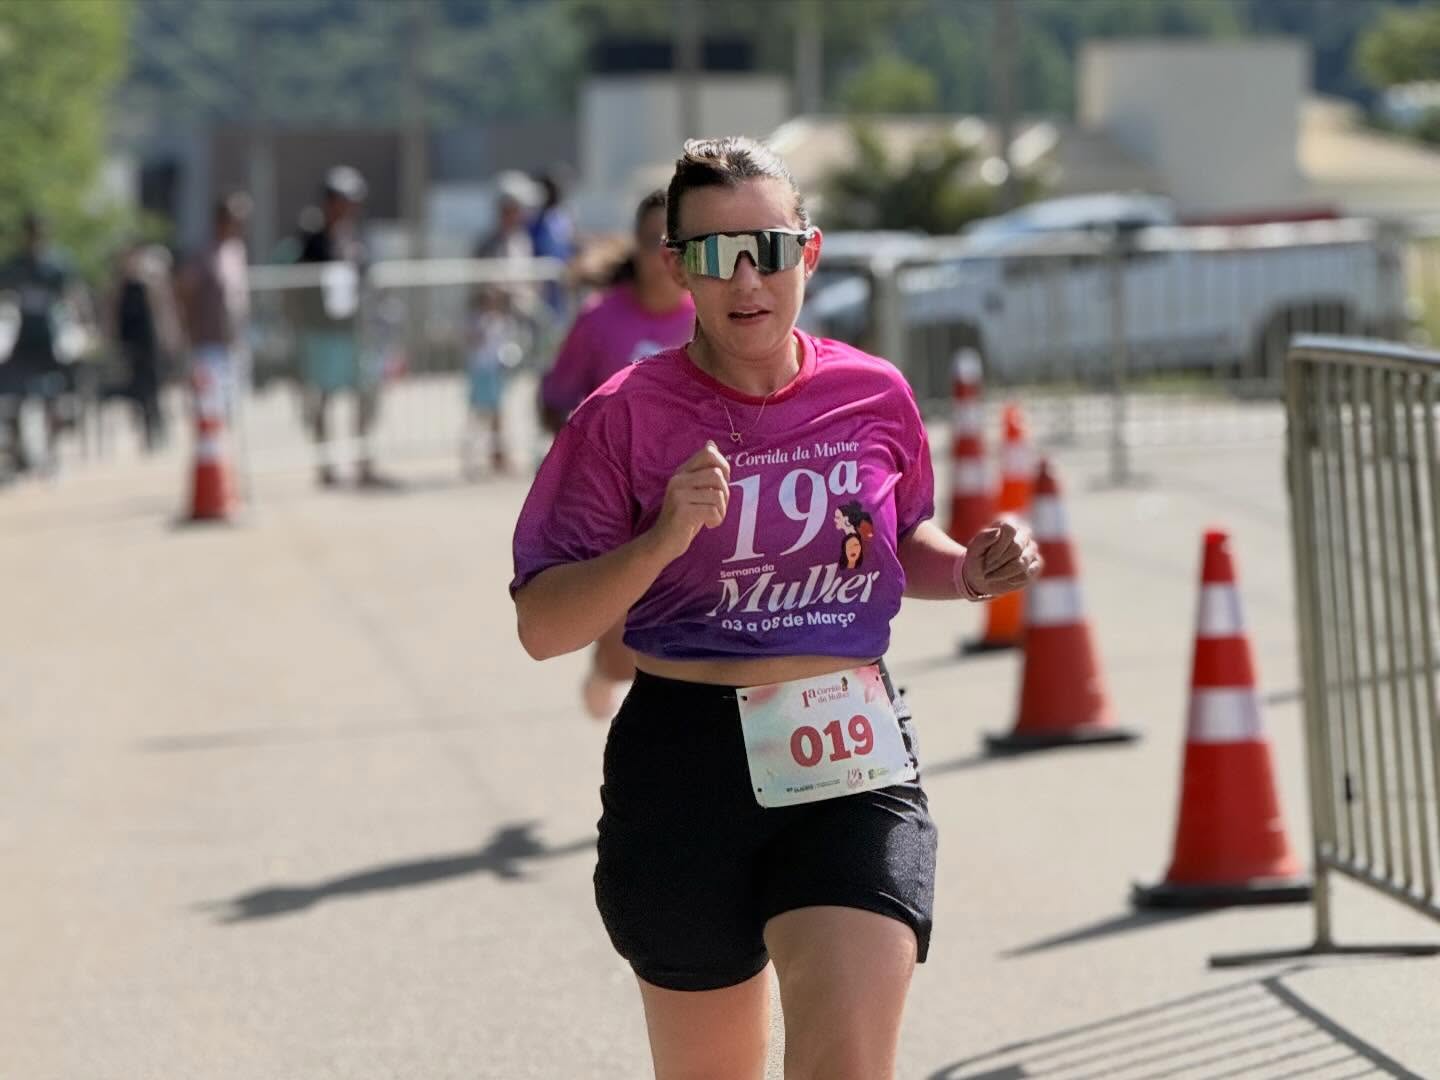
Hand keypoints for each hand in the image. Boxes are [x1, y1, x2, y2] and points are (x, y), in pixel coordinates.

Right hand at [651, 441, 730, 561]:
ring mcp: (678, 495)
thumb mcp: (693, 490)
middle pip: (717, 474)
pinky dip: (716, 520)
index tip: (721, 484)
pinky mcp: (682, 511)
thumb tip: (711, 443)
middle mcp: (678, 479)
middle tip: (717, 506)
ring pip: (718, 494)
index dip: (723, 466)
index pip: (709, 453)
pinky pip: (713, 510)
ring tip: (712, 517)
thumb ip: (702, 470)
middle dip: (725, 493)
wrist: (662, 542)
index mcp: (682, 472)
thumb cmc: (683, 517)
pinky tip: (708, 525)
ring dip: (722, 510)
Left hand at [959, 517, 1041, 597]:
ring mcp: (1031, 549)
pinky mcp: (1036, 564)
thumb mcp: (974, 549)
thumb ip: (983, 538)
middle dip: (998, 562)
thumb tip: (997, 531)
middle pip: (1016, 547)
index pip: (1010, 530)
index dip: (997, 547)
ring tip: (993, 575)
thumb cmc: (977, 559)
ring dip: (1003, 572)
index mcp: (1007, 526)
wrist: (982, 577)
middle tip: (986, 570)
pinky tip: (1006, 579)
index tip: (986, 559)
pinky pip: (1028, 574)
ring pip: (1022, 562)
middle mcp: (1023, 534)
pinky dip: (1013, 579)